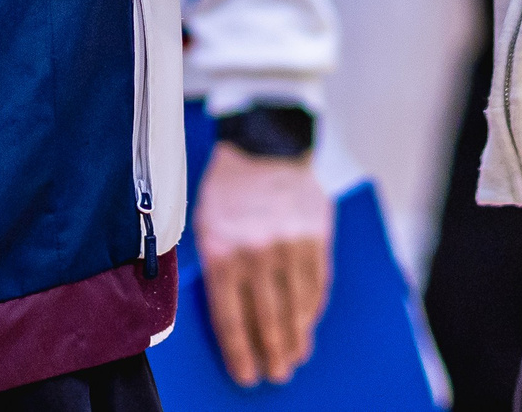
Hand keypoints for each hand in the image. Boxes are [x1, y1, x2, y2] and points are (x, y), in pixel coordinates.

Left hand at [193, 144, 331, 387]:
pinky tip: (309, 323)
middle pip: (267, 319)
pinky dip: (313, 309)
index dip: (240, 353)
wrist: (263, 145)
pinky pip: (317, 284)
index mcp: (221, 254)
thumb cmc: (226, 192)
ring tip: (296, 357)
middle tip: (277, 374)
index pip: (231, 319)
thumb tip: (230, 318)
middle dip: (272, 352)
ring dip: (297, 337)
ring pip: (296, 307)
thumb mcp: (204, 228)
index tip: (247, 376)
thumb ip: (214, 270)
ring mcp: (290, 245)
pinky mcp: (316, 236)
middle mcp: (257, 253)